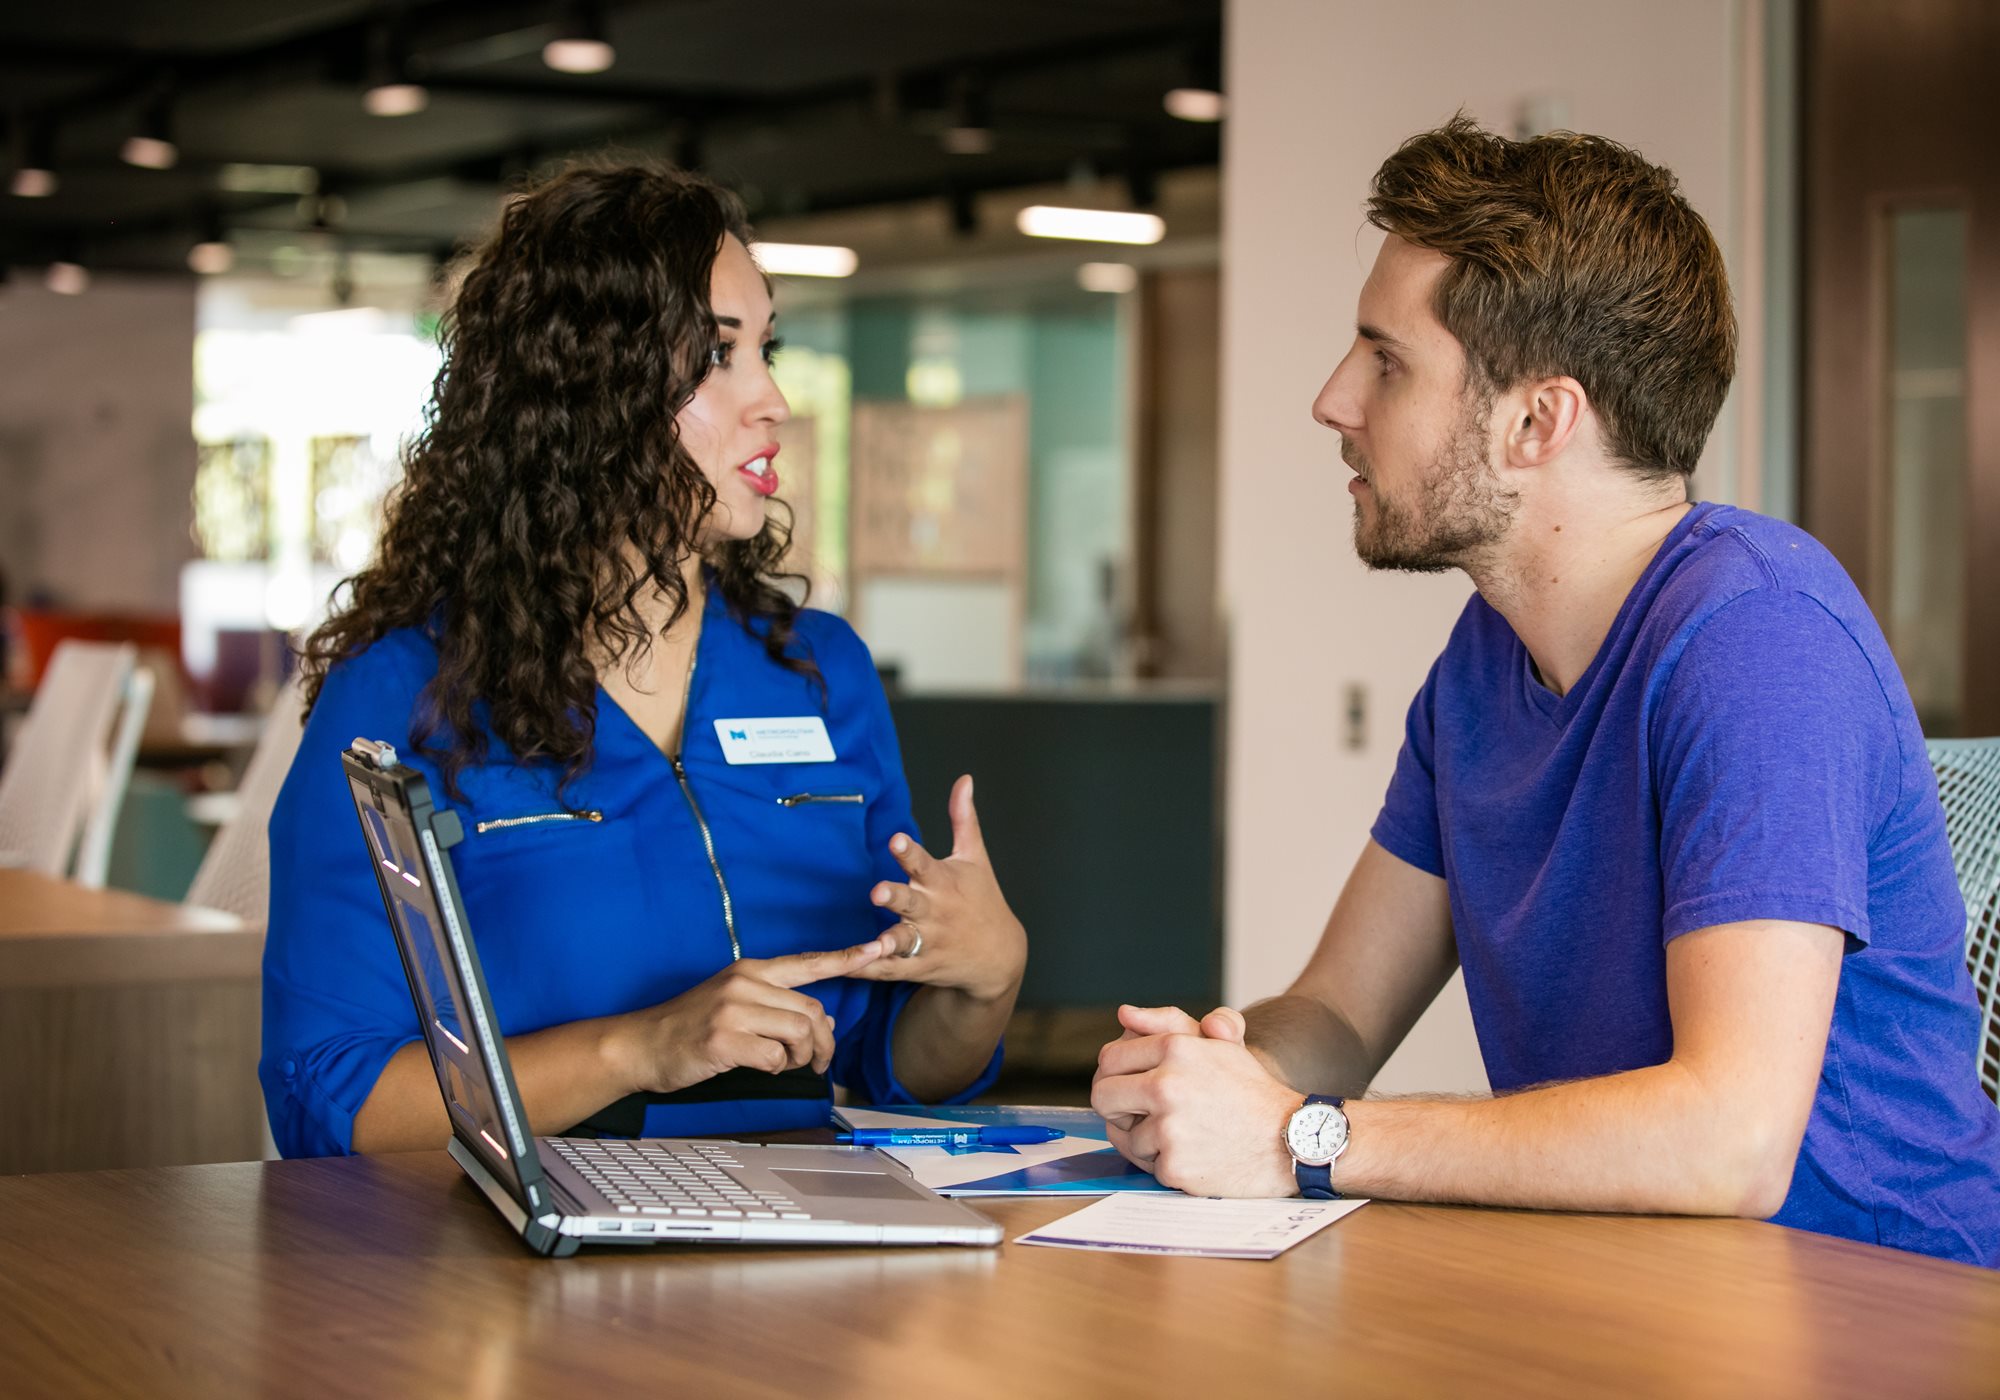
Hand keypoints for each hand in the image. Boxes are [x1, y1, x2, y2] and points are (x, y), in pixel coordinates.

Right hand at [609, 939, 892, 1093]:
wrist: (642, 1045)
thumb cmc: (690, 1027)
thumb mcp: (735, 1004)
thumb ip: (778, 1006)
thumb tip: (823, 1020)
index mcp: (751, 970)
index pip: (808, 963)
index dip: (846, 958)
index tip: (878, 948)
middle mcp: (745, 983)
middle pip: (812, 1010)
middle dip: (823, 1041)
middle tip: (815, 1061)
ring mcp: (734, 1010)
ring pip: (799, 1032)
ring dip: (801, 1057)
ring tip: (788, 1064)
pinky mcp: (725, 1039)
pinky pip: (775, 1057)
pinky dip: (776, 1068)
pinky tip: (758, 1066)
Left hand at [850, 774, 1026, 1003]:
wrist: (998, 957)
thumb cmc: (983, 900)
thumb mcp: (976, 858)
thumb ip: (963, 819)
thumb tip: (964, 779)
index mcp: (944, 882)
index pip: (924, 863)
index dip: (908, 852)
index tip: (896, 840)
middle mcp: (934, 911)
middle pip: (909, 902)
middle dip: (895, 898)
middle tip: (878, 892)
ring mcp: (927, 942)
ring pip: (901, 941)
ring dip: (886, 942)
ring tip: (874, 944)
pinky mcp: (918, 966)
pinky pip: (889, 970)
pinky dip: (869, 969)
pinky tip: (847, 968)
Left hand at [1091, 1003, 1302, 1196]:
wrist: (1291, 1138)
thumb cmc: (1252, 1091)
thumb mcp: (1219, 1045)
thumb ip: (1168, 1022)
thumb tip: (1125, 1013)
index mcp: (1175, 1049)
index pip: (1110, 1059)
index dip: (1116, 1075)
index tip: (1129, 1087)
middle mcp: (1167, 1085)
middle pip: (1103, 1097)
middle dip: (1116, 1108)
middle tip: (1138, 1115)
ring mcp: (1170, 1128)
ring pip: (1126, 1136)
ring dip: (1148, 1140)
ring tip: (1185, 1135)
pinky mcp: (1174, 1165)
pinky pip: (1149, 1166)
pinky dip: (1168, 1165)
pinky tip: (1195, 1156)